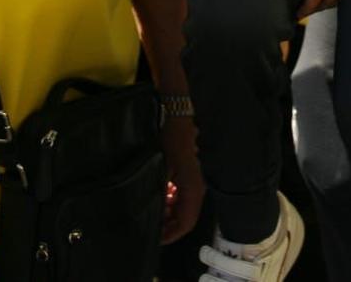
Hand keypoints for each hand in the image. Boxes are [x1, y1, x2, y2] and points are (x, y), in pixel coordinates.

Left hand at [159, 112, 203, 243]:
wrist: (182, 112)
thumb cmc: (173, 137)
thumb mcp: (162, 166)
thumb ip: (161, 190)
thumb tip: (155, 209)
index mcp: (193, 188)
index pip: (186, 222)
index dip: (171, 234)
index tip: (156, 237)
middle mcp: (198, 187)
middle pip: (186, 216)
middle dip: (168, 223)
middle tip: (151, 224)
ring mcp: (197, 179)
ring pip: (185, 205)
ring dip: (170, 210)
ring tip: (154, 207)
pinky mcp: (192, 171)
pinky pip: (184, 193)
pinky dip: (173, 197)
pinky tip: (161, 192)